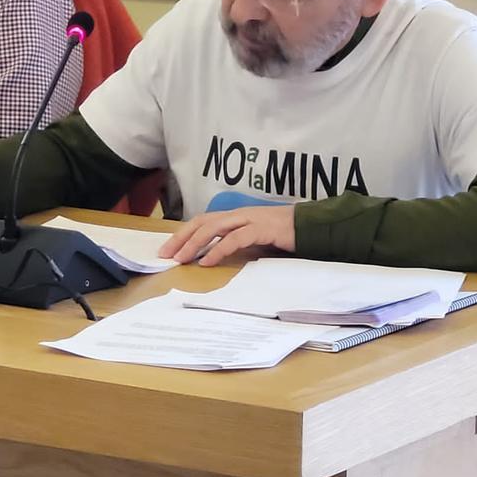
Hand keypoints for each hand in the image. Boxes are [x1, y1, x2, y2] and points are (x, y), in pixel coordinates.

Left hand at [159, 205, 296, 266]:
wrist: (312, 227)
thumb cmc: (283, 236)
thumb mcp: (254, 240)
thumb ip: (236, 244)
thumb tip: (212, 257)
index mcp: (235, 217)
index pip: (202, 221)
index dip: (183, 234)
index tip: (167, 249)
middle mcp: (239, 214)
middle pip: (202, 222)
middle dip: (181, 237)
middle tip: (165, 255)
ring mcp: (250, 219)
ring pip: (214, 228)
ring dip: (195, 243)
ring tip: (182, 258)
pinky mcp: (262, 229)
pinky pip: (235, 239)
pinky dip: (218, 250)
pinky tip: (207, 261)